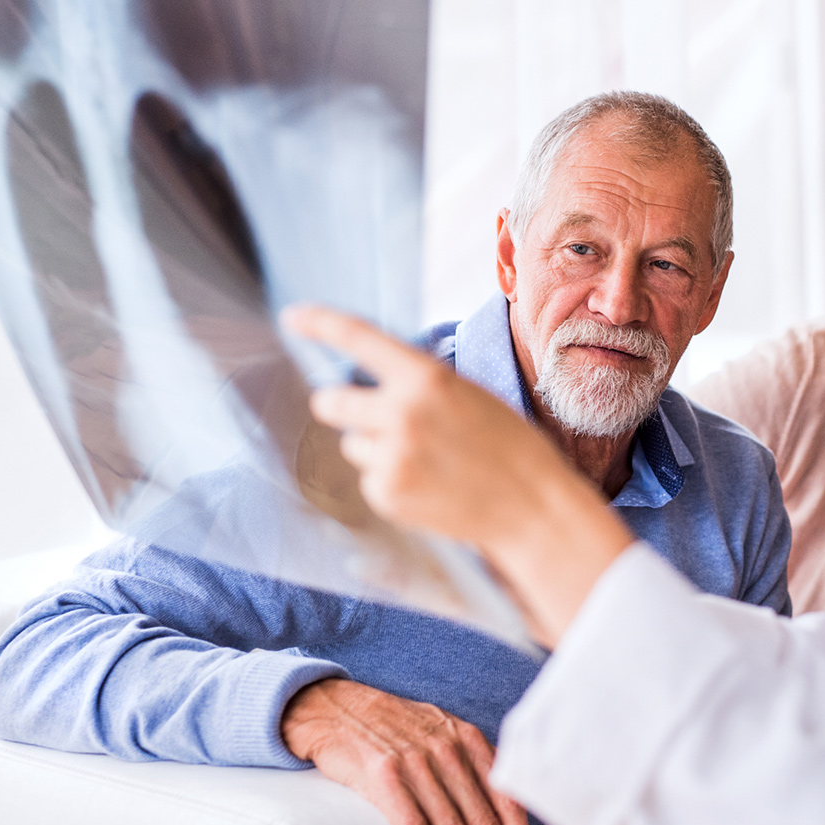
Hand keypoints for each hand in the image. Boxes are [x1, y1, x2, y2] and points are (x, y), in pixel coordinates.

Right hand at [281, 678, 535, 824]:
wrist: (337, 708)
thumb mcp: (441, 732)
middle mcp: (448, 749)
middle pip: (482, 818)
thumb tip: (499, 812)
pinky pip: (412, 822)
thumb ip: (469, 765)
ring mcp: (416, 761)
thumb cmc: (393, 728)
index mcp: (468, 741)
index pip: (505, 797)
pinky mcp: (383, 774)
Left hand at [283, 305, 635, 644]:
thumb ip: (418, 386)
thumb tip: (367, 385)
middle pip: (330, 403)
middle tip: (367, 416)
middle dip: (339, 407)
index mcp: (426, 378)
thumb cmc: (507, 446)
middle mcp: (401, 414)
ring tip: (426, 462)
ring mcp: (390, 458)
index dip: (320, 324)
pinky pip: (368, 481)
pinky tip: (428, 487)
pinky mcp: (387, 495)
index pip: (358, 339)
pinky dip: (390, 483)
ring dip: (375, 450)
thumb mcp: (468, 395)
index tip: (293, 316)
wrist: (531, 507)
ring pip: (351, 446)